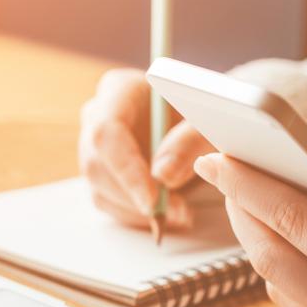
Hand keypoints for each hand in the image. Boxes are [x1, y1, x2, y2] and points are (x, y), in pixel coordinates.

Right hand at [78, 68, 215, 228]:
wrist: (200, 120)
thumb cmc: (205, 112)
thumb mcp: (209, 121)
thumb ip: (191, 141)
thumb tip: (163, 176)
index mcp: (120, 90)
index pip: (107, 132)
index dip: (127, 169)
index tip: (152, 198)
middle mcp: (99, 115)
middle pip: (98, 164)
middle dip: (135, 196)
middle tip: (175, 212)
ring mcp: (96, 145)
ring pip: (101, 188)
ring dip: (138, 210)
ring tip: (180, 214)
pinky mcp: (103, 171)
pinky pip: (109, 202)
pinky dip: (138, 216)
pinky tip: (169, 215)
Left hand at [193, 155, 306, 306]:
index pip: (297, 221)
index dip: (251, 185)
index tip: (218, 156)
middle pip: (275, 259)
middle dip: (244, 211)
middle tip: (224, 171)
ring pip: (282, 289)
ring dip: (259, 243)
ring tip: (250, 199)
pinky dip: (285, 272)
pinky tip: (285, 238)